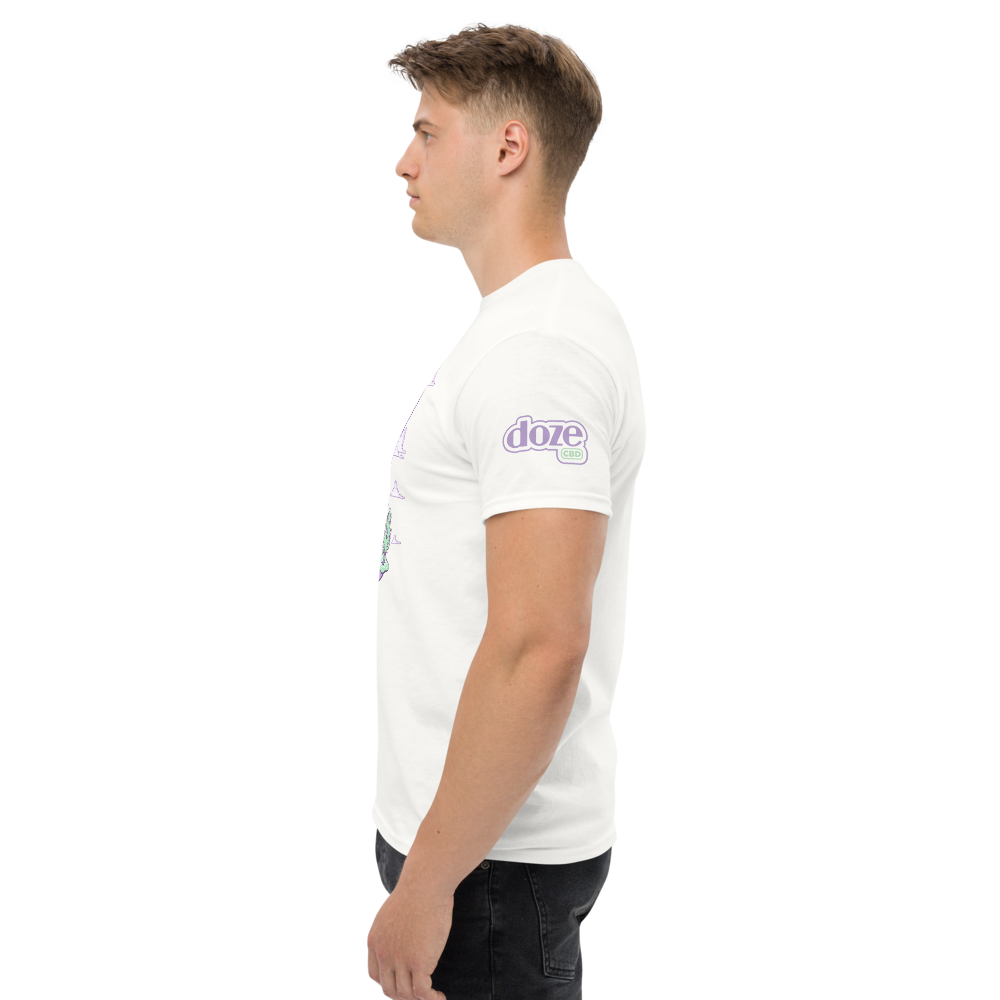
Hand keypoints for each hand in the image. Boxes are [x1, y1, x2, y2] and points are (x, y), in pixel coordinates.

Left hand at [367, 878, 452, 999]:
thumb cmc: (415, 891)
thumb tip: (400, 939)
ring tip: (434, 997)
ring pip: (406, 995)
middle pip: (389, 990)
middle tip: (421, 992)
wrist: (426, 884)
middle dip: (405, 996)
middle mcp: (383, 954)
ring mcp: (400, 960)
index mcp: (374, 942)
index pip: (375, 976)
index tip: (405, 983)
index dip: (389, 983)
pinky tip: (440, 997)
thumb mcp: (391, 912)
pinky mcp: (419, 962)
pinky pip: (422, 993)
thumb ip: (390, 931)